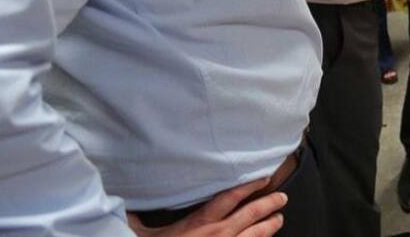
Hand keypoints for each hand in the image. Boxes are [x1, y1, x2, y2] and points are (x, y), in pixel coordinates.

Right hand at [128, 176, 285, 236]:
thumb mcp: (143, 235)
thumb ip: (140, 220)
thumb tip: (127, 208)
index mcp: (200, 223)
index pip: (230, 197)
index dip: (249, 186)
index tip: (264, 178)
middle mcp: (218, 235)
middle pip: (251, 215)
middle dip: (269, 204)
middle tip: (282, 198)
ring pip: (256, 236)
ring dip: (270, 227)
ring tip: (279, 219)